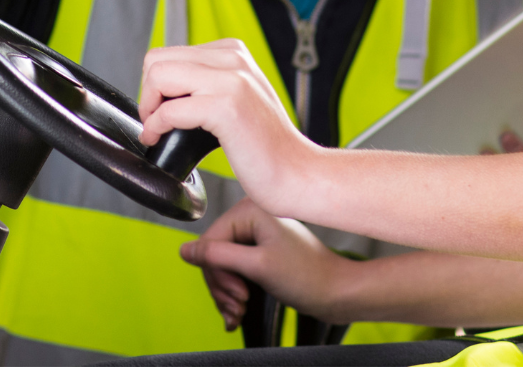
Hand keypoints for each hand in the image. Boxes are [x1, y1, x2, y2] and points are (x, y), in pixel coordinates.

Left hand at [139, 39, 317, 212]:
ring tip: (158, 129)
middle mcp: (233, 59)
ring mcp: (232, 80)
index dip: (156, 85)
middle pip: (157, 60)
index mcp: (233, 52)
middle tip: (156, 122)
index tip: (162, 110)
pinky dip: (157, 126)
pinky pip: (170, 109)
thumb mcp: (237, 98)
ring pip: (159, 76)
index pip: (168, 53)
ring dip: (149, 108)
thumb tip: (163, 87)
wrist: (297, 174)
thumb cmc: (265, 146)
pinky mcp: (227, 107)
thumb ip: (208, 82)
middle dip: (147, 94)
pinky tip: (160, 139)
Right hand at [180, 200, 355, 330]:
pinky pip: (234, 270)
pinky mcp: (260, 251)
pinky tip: (237, 312)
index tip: (236, 295)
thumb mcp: (257, 266)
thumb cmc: (307, 276)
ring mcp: (255, 234)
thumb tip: (184, 251)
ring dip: (226, 295)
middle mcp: (250, 216)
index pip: (210, 242)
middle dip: (222, 287)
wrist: (337, 292)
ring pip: (221, 267)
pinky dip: (233, 294)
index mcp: (250, 209)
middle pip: (214, 256)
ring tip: (238, 313)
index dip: (216, 273)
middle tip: (237, 307)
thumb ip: (218, 256)